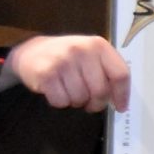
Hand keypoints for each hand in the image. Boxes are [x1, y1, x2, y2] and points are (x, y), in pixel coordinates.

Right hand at [0, 35, 128, 110]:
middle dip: (96, 103)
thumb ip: (108, 71)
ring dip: (76, 102)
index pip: (120, 74)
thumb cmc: (67, 58)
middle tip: (89, 102)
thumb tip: (120, 100)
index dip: (122, 95)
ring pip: (81, 99)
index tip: (120, 107)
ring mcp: (62, 61)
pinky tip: (57, 90)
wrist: (31, 52)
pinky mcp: (46, 73)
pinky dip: (60, 102)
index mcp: (98, 45)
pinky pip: (61, 101)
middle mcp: (82, 50)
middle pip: (101, 91)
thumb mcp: (91, 56)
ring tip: (70, 91)